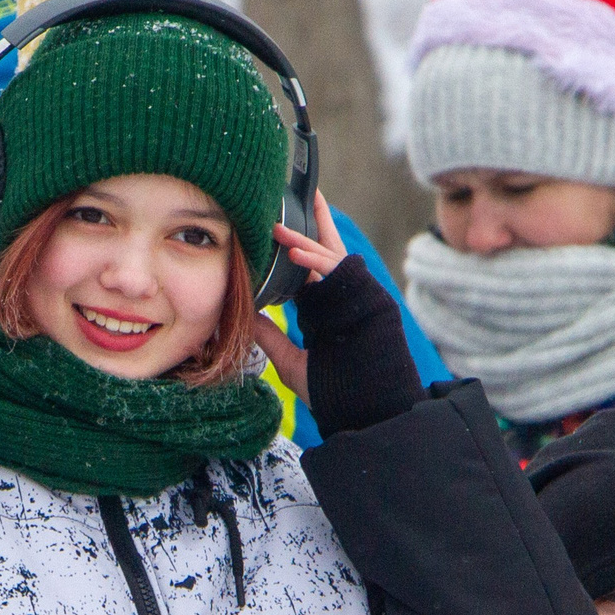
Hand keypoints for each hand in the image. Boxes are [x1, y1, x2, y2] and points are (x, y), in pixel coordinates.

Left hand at [250, 190, 349, 400]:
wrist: (364, 410)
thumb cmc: (333, 391)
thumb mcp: (290, 360)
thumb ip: (271, 336)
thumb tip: (247, 317)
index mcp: (326, 309)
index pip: (308, 270)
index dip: (293, 250)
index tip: (276, 231)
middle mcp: (342, 298)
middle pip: (325, 251)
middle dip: (306, 226)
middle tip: (282, 203)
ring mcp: (356, 297)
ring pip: (329, 258)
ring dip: (303, 241)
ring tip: (277, 228)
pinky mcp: (367, 300)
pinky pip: (338, 274)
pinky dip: (317, 262)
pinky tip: (296, 253)